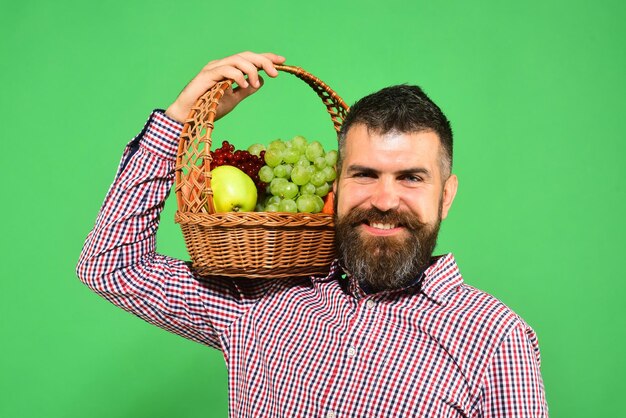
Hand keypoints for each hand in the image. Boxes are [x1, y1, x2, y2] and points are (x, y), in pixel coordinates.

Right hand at [165, 51, 285, 122]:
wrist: (189, 117)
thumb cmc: (208, 108)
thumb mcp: (233, 99)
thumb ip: (246, 90)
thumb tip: (261, 81)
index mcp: (229, 69)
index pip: (250, 58)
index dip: (266, 57)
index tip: (282, 60)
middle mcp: (222, 65)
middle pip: (246, 56)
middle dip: (264, 61)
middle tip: (276, 72)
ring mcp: (214, 68)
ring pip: (237, 60)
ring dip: (251, 70)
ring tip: (256, 83)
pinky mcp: (207, 75)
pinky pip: (226, 70)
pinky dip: (238, 76)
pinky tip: (244, 85)